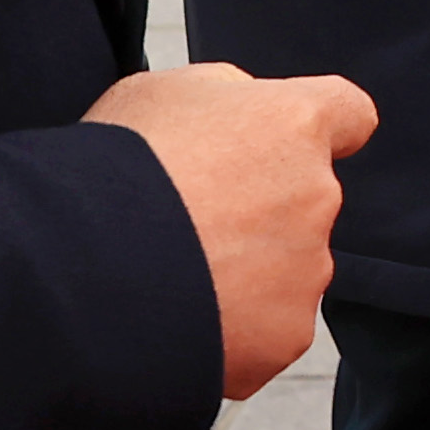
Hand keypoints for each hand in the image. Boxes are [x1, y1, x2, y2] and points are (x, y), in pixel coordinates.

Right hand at [89, 60, 378, 399]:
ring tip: (172, 277)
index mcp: (296, 124)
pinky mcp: (287, 334)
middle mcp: (318, 194)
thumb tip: (245, 109)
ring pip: (285, 271)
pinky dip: (232, 331)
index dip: (321, 133)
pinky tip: (179, 319)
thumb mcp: (163, 94)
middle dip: (259, 214)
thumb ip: (225, 96)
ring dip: (244, 274)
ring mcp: (307, 270)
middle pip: (303, 202)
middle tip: (188, 228)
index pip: (350, 115)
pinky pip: (265, 331)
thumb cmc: (113, 170)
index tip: (292, 150)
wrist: (79, 269)